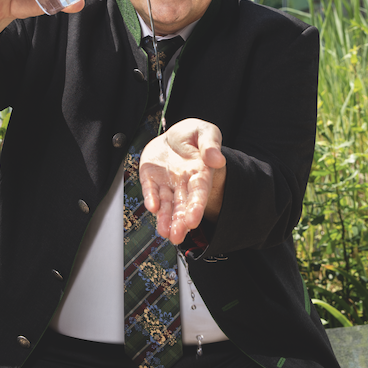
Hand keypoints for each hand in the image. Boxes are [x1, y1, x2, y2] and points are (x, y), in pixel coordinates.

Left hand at [139, 119, 225, 244]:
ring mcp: (166, 183)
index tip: (193, 220)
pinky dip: (151, 199)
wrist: (172, 136)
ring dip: (165, 218)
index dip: (196, 207)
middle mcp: (183, 183)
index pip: (199, 193)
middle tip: (177, 235)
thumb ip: (211, 144)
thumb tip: (217, 158)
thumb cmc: (192, 136)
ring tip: (165, 232)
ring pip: (166, 204)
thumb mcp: (205, 131)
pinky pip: (150, 190)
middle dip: (179, 221)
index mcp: (200, 173)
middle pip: (182, 205)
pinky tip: (152, 208)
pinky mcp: (150, 179)